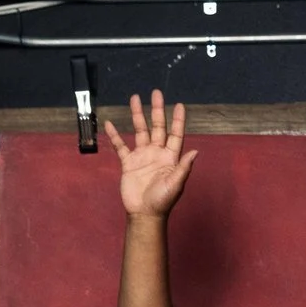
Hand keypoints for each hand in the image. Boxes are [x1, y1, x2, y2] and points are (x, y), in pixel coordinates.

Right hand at [106, 90, 196, 218]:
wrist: (144, 214)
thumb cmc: (163, 201)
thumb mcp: (176, 184)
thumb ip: (184, 167)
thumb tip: (195, 152)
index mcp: (170, 157)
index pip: (175, 134)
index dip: (178, 120)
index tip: (178, 105)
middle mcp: (157, 153)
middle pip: (158, 127)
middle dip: (157, 110)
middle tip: (156, 92)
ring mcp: (142, 157)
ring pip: (140, 131)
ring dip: (138, 116)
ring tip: (135, 99)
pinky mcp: (129, 163)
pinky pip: (121, 146)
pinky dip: (115, 135)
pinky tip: (110, 124)